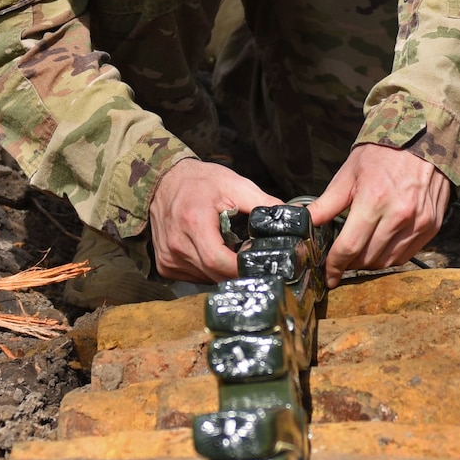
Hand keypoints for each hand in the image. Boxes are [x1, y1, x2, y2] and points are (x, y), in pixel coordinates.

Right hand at [149, 156, 279, 282]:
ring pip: (205, 279)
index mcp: (194, 223)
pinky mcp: (164, 264)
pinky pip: (193, 277)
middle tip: (251, 260)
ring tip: (228, 250)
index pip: (218, 261)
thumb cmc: (199, 181)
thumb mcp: (235, 185)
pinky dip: (207, 270)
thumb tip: (296, 214)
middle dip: (236, 272)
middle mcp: (177, 244)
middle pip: (214, 275)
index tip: (259, 265)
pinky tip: (210, 251)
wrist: (163, 180)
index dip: (241, 268)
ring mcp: (168, 257)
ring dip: (222, 271)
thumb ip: (264, 203)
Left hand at [308, 143, 450, 282]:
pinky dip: (390, 256)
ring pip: (387, 261)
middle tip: (342, 257)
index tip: (328, 274)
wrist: (423, 138)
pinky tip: (381, 245)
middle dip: (350, 263)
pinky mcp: (431, 226)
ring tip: (361, 251)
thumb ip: (326, 204)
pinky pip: (406, 255)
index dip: (334, 265)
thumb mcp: (348, 174)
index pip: (349, 247)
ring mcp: (419, 222)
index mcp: (374, 200)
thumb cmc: (382, 154)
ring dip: (370, 262)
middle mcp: (399, 215)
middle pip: (367, 258)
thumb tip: (302, 222)